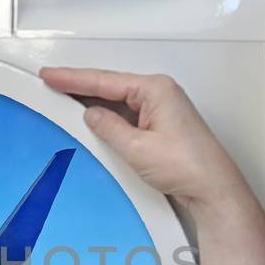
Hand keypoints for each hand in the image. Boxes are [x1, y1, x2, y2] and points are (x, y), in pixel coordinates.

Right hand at [39, 65, 241, 209]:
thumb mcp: (137, 148)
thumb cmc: (190, 166)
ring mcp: (161, 109)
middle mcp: (160, 94)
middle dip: (80, 87)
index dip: (73, 78)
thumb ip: (108, 128)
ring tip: (64, 101)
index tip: (51, 75)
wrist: (213, 189)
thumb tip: (91, 116)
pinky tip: (92, 122)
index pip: (104, 80)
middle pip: (110, 87)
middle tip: (51, 83)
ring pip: (117, 101)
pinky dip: (107, 118)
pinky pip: (126, 115)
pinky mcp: (161, 126)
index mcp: (156, 89)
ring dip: (92, 103)